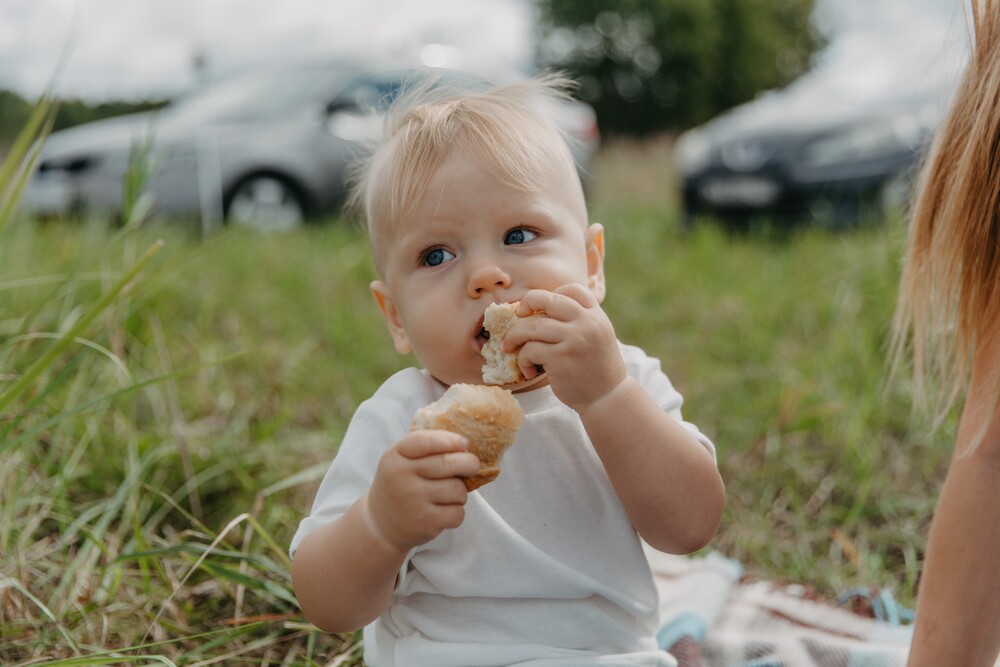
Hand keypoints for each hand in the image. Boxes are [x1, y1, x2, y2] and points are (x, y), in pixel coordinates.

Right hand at [366, 430, 480, 550]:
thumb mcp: (400, 460)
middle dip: (469, 463)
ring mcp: (413, 501)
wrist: (381, 525)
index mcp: (395, 457)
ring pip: (458, 489)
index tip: (464, 444)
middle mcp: (402, 477)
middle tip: (472, 466)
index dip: (449, 440)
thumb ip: (426, 448)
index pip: (424, 440)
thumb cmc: (400, 485)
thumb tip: (464, 446)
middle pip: (449, 463)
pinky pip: (457, 512)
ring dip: (460, 492)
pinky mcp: (425, 522)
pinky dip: (457, 512)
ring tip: (447, 495)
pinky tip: (443, 512)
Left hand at [506, 284, 626, 412]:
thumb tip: (539, 308)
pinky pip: (529, 350)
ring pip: (531, 327)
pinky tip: (529, 370)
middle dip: (525, 304)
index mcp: (595, 315)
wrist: (607, 397)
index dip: (552, 295)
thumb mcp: (596, 335)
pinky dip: (522, 360)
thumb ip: (578, 320)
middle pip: (546, 300)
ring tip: (510, 348)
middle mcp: (586, 323)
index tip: (542, 309)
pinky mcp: (560, 358)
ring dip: (514, 337)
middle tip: (518, 315)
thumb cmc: (595, 367)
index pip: (572, 289)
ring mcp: (573, 339)